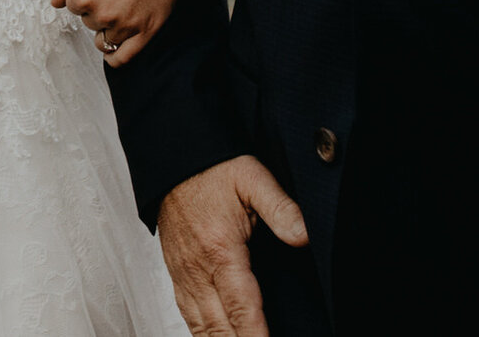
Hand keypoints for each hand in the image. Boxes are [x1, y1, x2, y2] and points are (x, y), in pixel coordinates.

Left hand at [53, 0, 211, 66]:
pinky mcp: (147, 32)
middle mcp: (102, 13)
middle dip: (97, 8)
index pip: (73, 6)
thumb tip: (55, 4)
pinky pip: (123, 58)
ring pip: (103, 39)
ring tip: (121, 6)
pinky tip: (113, 49)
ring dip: (107, 27)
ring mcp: (125, 25)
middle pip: (88, 22)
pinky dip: (114, 57)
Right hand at [156, 156, 306, 336]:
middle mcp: (197, 268)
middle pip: (219, 327)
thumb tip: (304, 236)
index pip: (242, 307)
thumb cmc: (213, 169)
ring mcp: (184, 273)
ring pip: (200, 327)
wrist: (174, 158)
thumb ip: (280, 208)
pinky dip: (202, 335)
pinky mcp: (176, 273)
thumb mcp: (252, 178)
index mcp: (220, 249)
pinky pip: (187, 315)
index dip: (256, 335)